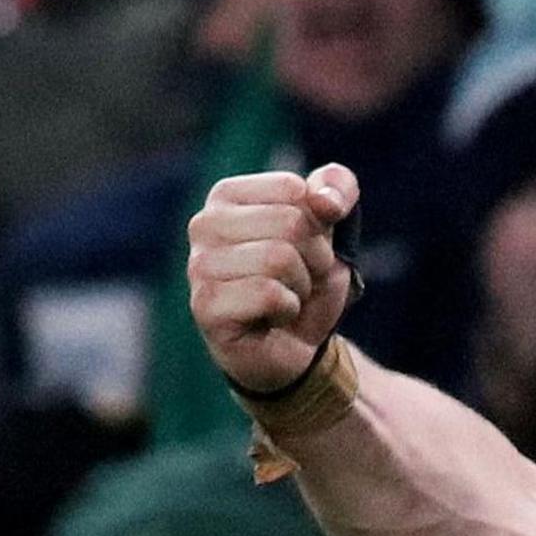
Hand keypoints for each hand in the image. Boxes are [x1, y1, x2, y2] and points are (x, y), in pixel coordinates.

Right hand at [187, 165, 361, 393]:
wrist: (296, 346)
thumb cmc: (306, 282)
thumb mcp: (333, 230)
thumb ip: (337, 190)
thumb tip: (324, 200)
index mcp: (227, 196)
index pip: (295, 189)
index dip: (320, 224)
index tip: (306, 248)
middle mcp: (203, 225)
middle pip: (291, 222)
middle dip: (314, 258)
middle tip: (299, 280)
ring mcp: (199, 266)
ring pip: (279, 257)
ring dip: (301, 286)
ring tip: (286, 298)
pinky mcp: (204, 305)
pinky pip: (268, 293)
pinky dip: (288, 308)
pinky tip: (272, 318)